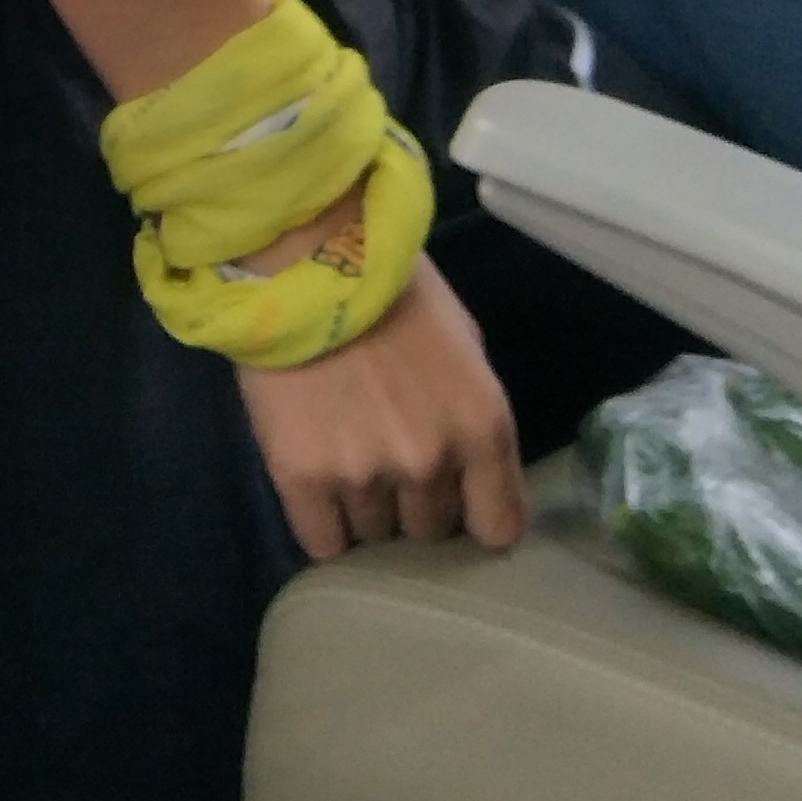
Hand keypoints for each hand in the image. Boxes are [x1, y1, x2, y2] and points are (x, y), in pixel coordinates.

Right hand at [239, 263, 527, 558]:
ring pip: (377, 534)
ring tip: (345, 456)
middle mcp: (429, 462)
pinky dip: (325, 527)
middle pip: (431, 530)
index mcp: (482, 428)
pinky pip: (324, 542)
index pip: (499, 528)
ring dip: (367, 507)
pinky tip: (318, 490)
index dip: (477, 516)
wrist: (303, 258)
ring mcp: (364, 474)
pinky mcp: (302, 477)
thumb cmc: (393, 291)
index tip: (458, 503)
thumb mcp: (465, 347)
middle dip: (416, 502)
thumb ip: (472, 418)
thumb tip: (469, 472)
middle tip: (389, 457)